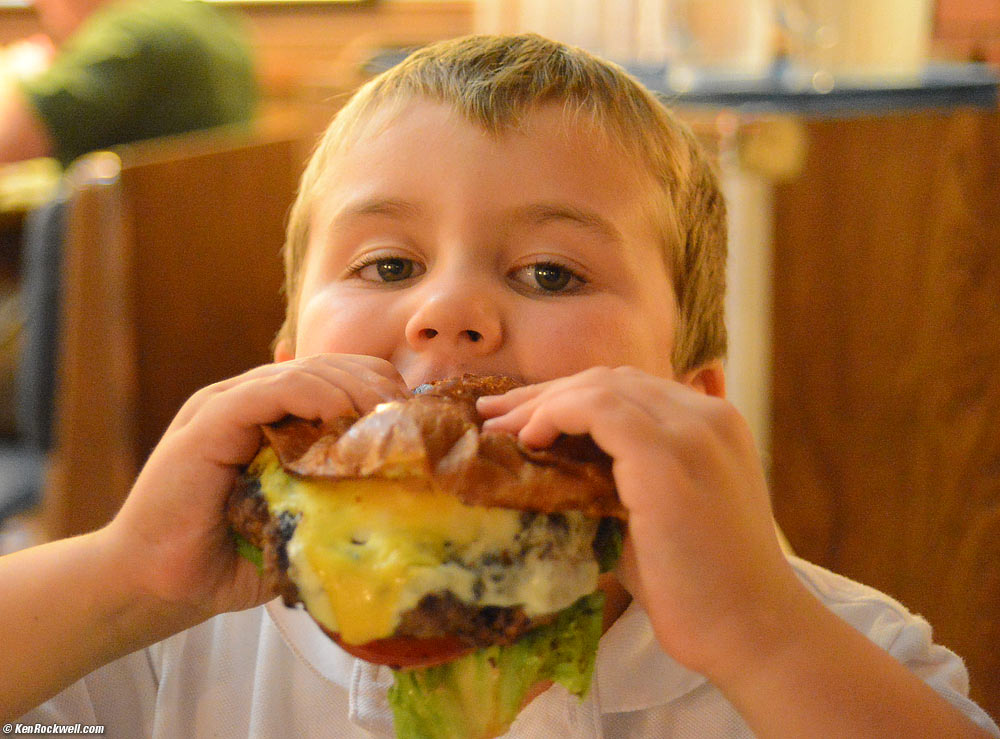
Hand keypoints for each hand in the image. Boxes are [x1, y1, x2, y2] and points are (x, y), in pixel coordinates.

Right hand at [102, 354, 407, 626]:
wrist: (151, 586)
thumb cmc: (224, 560)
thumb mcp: (294, 524)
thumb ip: (330, 501)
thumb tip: (394, 501)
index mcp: (266, 419)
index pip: (332, 379)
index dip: (376, 391)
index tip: (413, 421)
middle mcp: (245, 403)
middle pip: (324, 367)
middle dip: (373, 384)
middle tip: (408, 416)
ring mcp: (223, 407)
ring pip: (302, 372)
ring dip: (351, 388)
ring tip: (385, 415)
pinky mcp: (207, 423)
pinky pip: (268, 391)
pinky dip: (312, 395)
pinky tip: (342, 416)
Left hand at [477, 366, 803, 677]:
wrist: (752, 632)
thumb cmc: (698, 587)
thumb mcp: (655, 513)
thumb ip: (618, 476)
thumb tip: (548, 462)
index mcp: (711, 424)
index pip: (627, 388)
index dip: (567, 396)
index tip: (520, 417)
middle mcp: (707, 416)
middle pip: (610, 379)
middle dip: (545, 394)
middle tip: (494, 416)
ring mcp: (692, 432)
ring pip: (600, 386)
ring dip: (541, 403)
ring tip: (499, 429)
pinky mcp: (669, 456)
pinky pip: (598, 409)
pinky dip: (556, 414)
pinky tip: (529, 438)